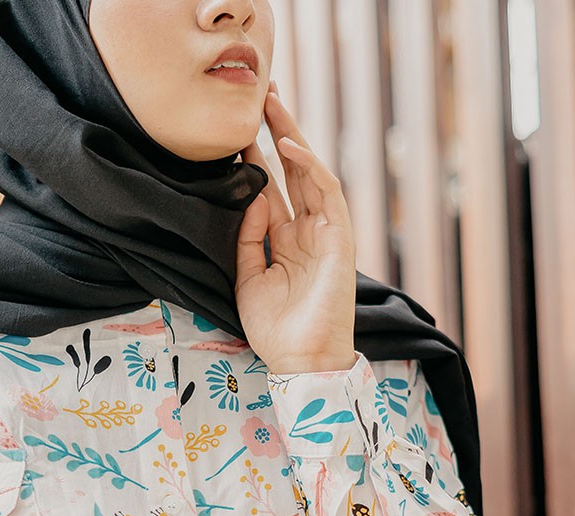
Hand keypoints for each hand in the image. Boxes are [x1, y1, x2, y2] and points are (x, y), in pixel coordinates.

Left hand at [236, 83, 357, 373]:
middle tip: (259, 97)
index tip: (234, 131)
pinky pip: (326, 192)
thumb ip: (247, 239)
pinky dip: (310, 166)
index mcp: (285, 241)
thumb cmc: (274, 329)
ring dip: (292, 136)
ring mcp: (325, 231)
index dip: (254, 159)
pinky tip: (288, 145)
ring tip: (272, 104)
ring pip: (310, 172)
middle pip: (291, 172)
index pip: (269, 189)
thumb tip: (248, 199)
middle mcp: (306, 231)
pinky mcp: (339, 237)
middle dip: (276, 133)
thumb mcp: (247, 279)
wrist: (300, 359)